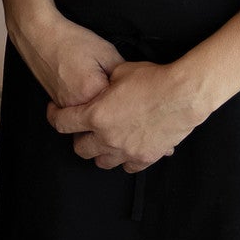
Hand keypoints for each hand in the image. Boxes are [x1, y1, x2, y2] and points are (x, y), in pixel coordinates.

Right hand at [8, 6, 123, 109]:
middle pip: (103, 114)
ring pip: (89, 115)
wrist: (40, 35)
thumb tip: (130, 88)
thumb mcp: (106, 51)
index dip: (124, 94)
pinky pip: (76, 109)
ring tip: (94, 81)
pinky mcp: (56, 103)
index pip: (119, 105)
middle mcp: (76, 104)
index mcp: (91, 92)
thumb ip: (122, 73)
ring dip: (96, 105)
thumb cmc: (71, 41)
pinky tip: (83, 83)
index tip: (123, 85)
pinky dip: (83, 101)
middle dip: (110, 104)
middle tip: (109, 84)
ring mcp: (64, 106)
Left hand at [47, 56, 222, 172]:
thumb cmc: (154, 79)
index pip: (62, 123)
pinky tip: (129, 148)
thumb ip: (104, 83)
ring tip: (107, 140)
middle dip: (80, 138)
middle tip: (86, 129)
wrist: (184, 94)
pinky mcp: (145, 157)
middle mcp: (107, 137)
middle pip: (80, 149)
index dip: (55, 116)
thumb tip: (100, 84)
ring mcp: (126, 150)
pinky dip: (126, 159)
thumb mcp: (120, 71)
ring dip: (101, 152)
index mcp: (96, 114)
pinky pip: (128, 167)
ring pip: (102, 162)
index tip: (57, 113)